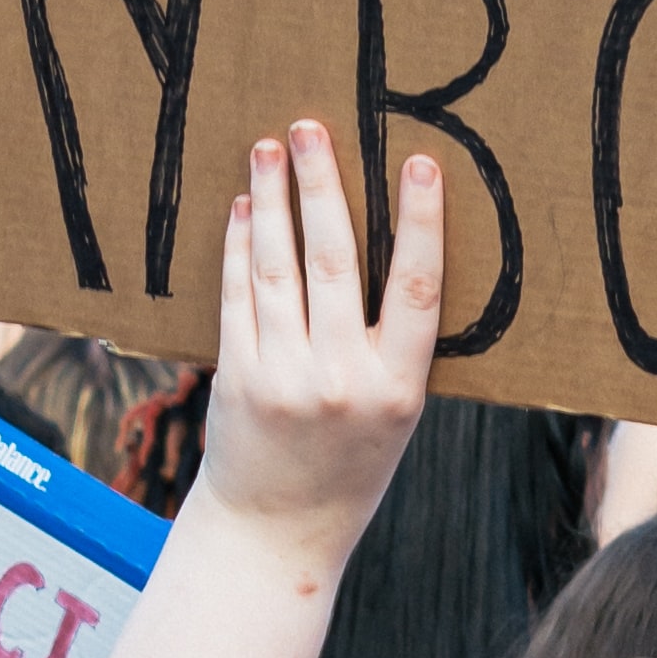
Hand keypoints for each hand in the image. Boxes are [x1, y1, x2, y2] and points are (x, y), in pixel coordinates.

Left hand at [195, 123, 438, 568]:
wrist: (279, 531)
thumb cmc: (350, 464)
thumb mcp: (397, 413)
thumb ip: (396, 343)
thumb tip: (390, 244)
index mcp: (401, 388)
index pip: (418, 288)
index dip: (420, 221)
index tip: (418, 161)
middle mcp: (344, 381)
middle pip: (336, 262)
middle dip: (323, 186)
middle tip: (312, 126)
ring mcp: (285, 379)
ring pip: (279, 269)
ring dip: (273, 201)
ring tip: (270, 147)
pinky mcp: (236, 378)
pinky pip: (238, 297)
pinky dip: (239, 246)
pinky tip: (244, 207)